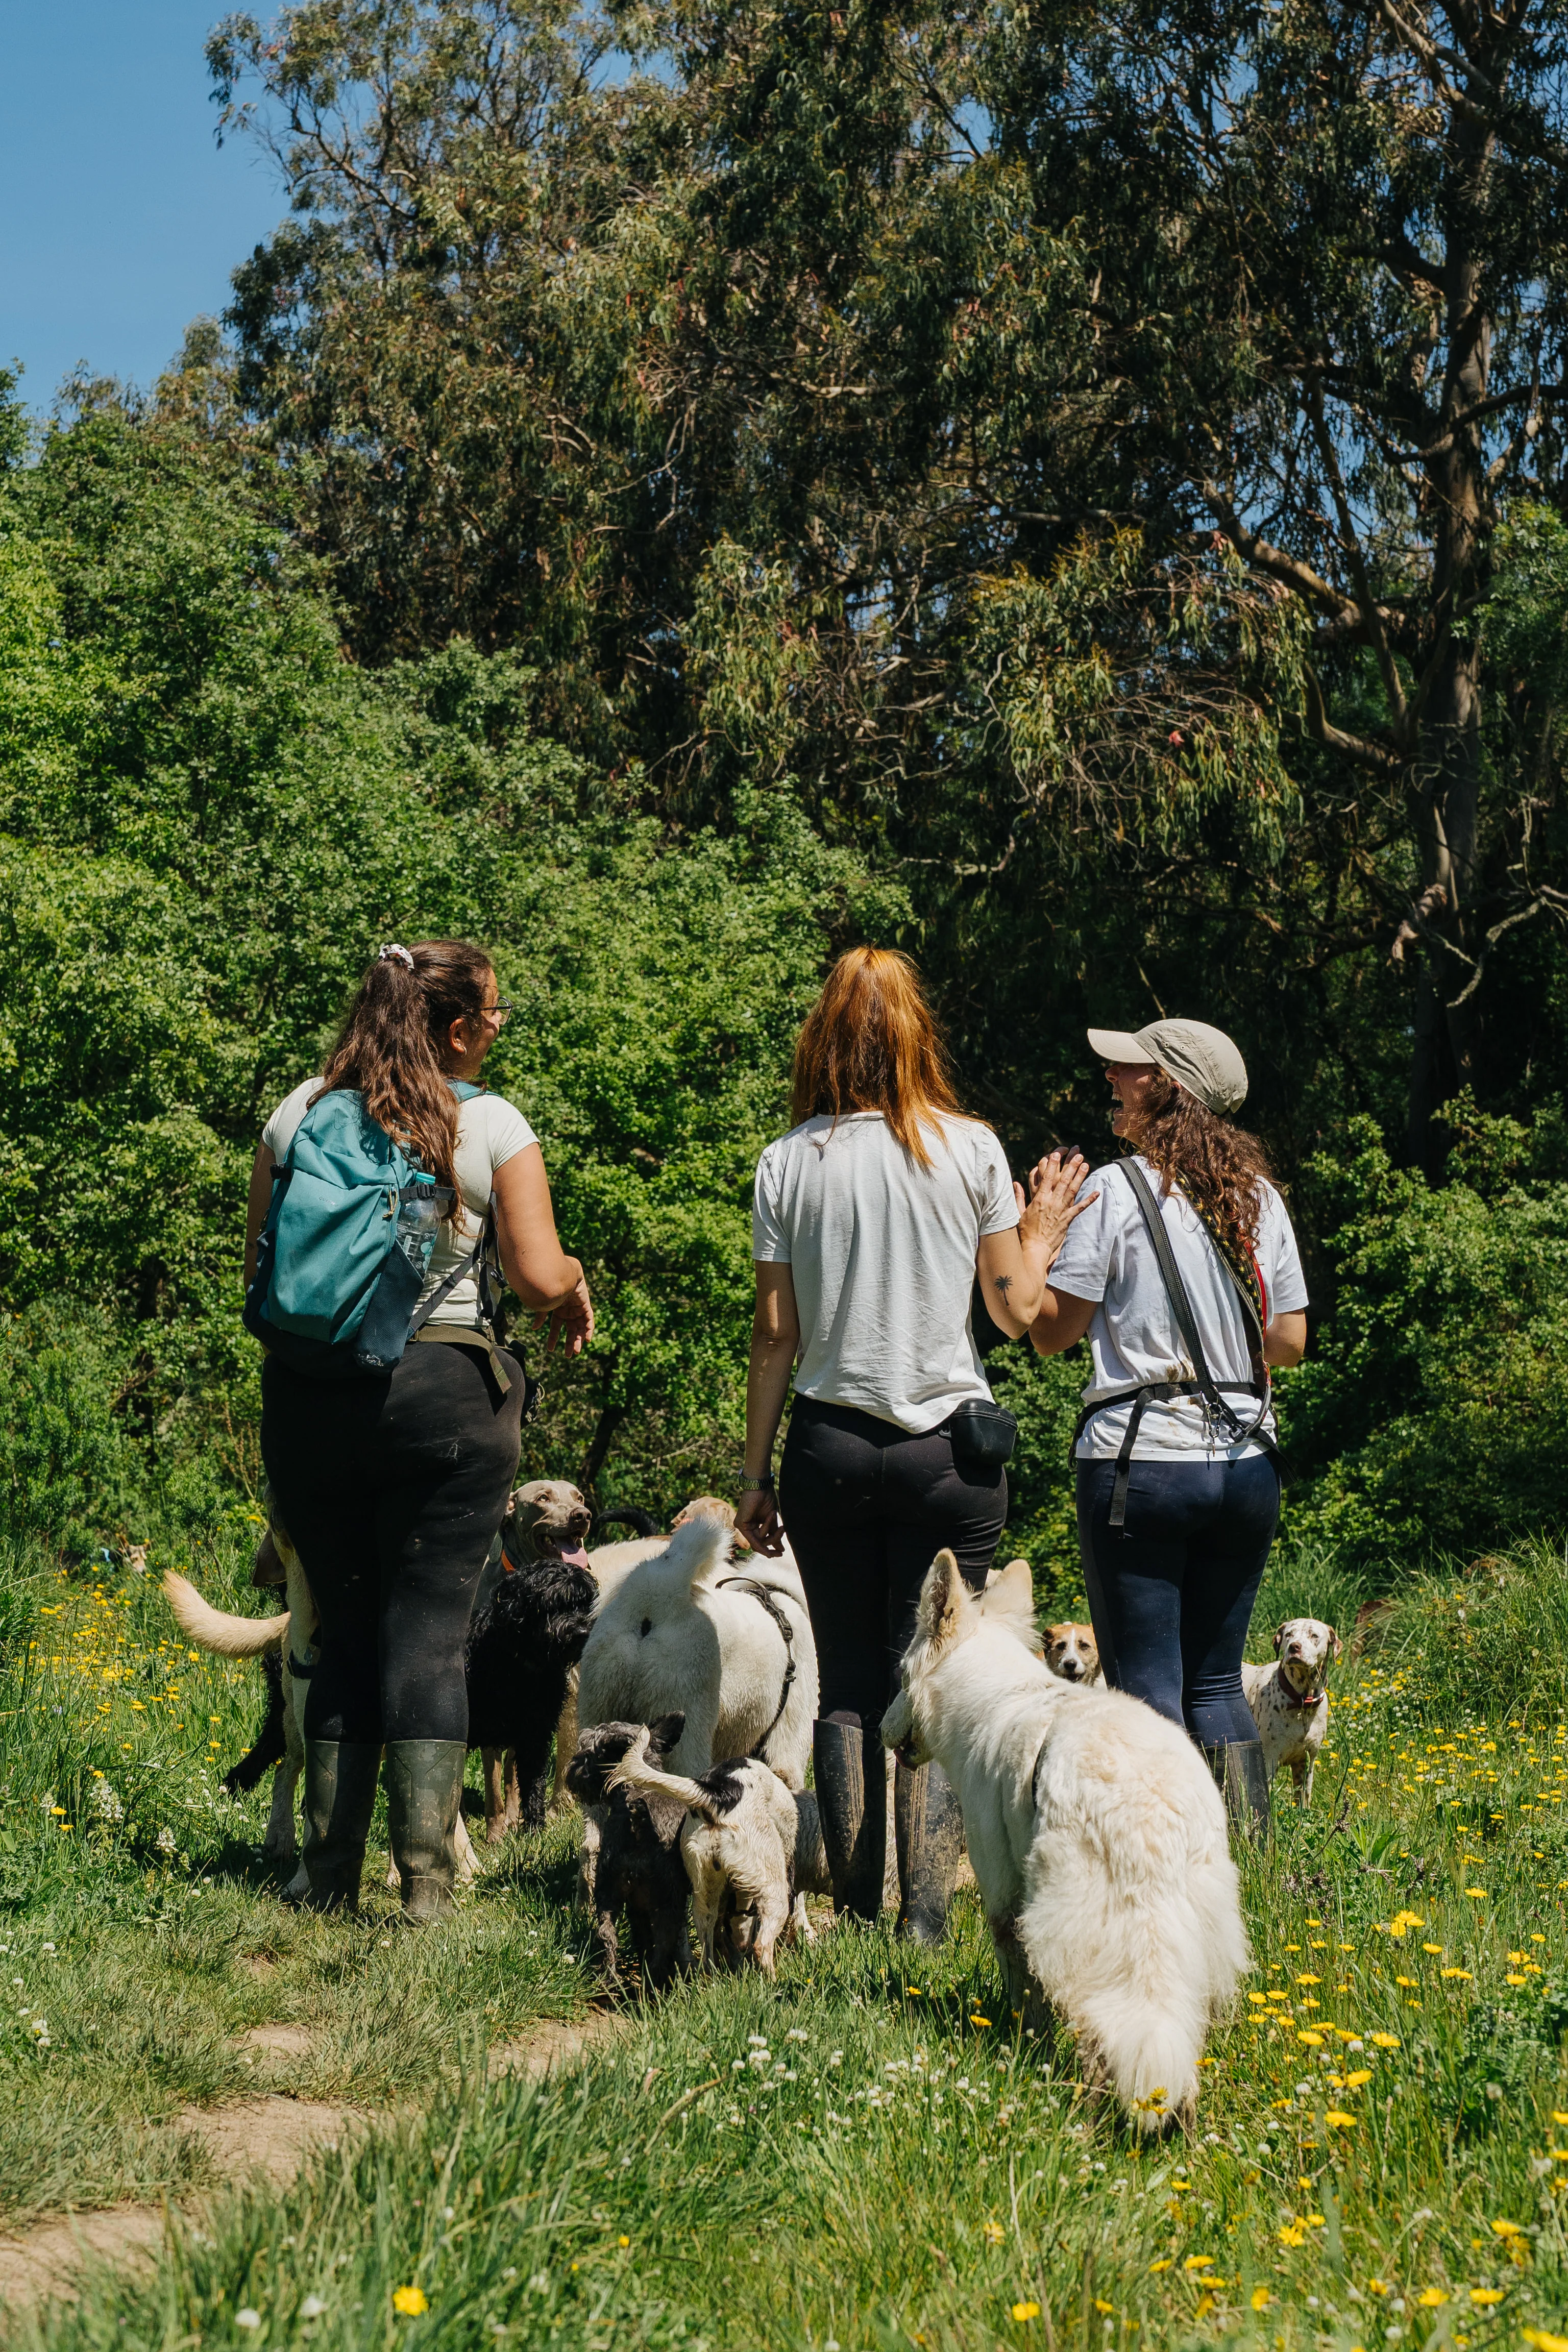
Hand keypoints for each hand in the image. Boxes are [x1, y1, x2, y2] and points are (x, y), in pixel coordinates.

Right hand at [538, 1272, 593, 1356]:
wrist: (562, 1276)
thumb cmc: (551, 1289)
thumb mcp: (545, 1306)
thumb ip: (540, 1317)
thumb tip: (534, 1329)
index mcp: (557, 1311)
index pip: (555, 1328)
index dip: (553, 1338)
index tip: (550, 1350)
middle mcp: (568, 1312)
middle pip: (570, 1330)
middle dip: (569, 1342)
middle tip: (568, 1355)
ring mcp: (577, 1309)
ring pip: (580, 1328)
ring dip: (579, 1339)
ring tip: (576, 1351)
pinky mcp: (586, 1306)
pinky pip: (589, 1321)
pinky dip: (589, 1330)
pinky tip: (587, 1339)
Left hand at [736, 1486, 784, 1556]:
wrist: (760, 1485)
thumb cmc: (765, 1498)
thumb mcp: (772, 1520)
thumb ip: (774, 1534)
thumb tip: (781, 1549)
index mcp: (752, 1526)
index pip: (760, 1543)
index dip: (770, 1550)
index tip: (782, 1553)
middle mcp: (745, 1528)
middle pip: (759, 1545)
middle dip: (772, 1543)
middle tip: (782, 1542)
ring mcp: (740, 1526)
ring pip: (757, 1543)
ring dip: (771, 1536)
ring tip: (778, 1524)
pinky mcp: (740, 1524)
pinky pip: (753, 1539)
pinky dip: (763, 1540)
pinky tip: (771, 1542)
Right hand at [1015, 1150, 1097, 1269]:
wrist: (1034, 1247)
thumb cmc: (1024, 1231)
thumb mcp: (1017, 1212)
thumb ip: (1018, 1197)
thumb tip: (1015, 1183)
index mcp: (1039, 1199)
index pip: (1047, 1178)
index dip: (1053, 1164)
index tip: (1056, 1153)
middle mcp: (1052, 1202)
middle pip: (1063, 1180)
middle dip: (1071, 1166)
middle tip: (1078, 1154)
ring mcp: (1061, 1210)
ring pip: (1073, 1190)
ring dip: (1080, 1177)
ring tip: (1086, 1165)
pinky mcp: (1068, 1219)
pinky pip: (1080, 1207)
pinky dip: (1089, 1200)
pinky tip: (1097, 1192)